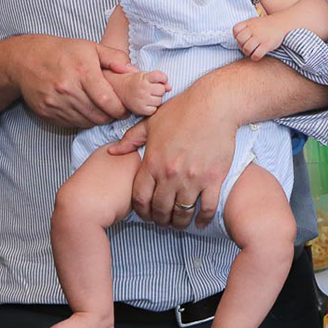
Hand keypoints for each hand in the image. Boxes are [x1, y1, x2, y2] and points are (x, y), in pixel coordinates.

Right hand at [7, 35, 132, 127]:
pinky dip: (81, 120)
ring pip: (85, 122)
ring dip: (96, 119)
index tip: (125, 109)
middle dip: (110, 116)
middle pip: (98, 115)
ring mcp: (55, 102)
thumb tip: (133, 71)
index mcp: (82, 71)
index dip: (120, 109)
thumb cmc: (63, 52)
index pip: (107, 100)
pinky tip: (84, 110)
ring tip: (101, 110)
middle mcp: (67, 89)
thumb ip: (115, 58)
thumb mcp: (91, 47)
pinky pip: (71, 124)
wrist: (26, 59)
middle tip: (115, 111)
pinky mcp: (46, 112)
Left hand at [108, 87, 236, 229]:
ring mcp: (192, 178)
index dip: (141, 211)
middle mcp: (170, 174)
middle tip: (163, 221)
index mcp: (153, 162)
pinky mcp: (213, 178)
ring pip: (182, 212)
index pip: (140, 198)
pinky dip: (203, 219)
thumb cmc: (183, 110)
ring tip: (179, 223)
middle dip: (159, 219)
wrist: (215, 105)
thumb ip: (131, 139)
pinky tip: (201, 222)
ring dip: (179, 222)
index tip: (146, 213)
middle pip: (160, 209)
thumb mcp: (151, 122)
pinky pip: (207, 207)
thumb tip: (113, 151)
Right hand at [118, 70, 168, 115]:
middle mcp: (142, 89)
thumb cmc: (136, 82)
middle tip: (151, 89)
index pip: (160, 76)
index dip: (163, 78)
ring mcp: (141, 100)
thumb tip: (170, 88)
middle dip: (159, 89)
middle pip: (162, 90)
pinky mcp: (140, 109)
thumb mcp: (146, 76)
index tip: (160, 80)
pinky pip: (154, 110)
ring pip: (159, 101)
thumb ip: (159, 79)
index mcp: (143, 78)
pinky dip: (152, 107)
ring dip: (156, 99)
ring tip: (148, 96)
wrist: (119, 90)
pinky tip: (146, 103)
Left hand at [232, 16, 287, 60]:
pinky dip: (255, 57)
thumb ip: (244, 28)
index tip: (243, 38)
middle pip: (240, 40)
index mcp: (249, 23)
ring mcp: (260, 37)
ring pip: (246, 49)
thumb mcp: (253, 21)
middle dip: (241, 45)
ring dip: (247, 52)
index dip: (236, 36)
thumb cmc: (265, 25)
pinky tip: (258, 54)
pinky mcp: (267, 45)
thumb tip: (236, 40)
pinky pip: (256, 55)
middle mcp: (254, 29)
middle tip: (247, 46)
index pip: (235, 30)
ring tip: (252, 50)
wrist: (281, 23)